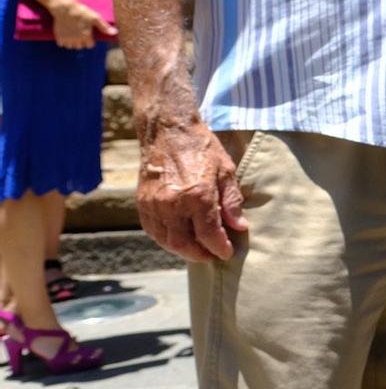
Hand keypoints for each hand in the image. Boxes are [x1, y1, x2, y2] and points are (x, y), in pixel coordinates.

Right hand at [48, 0, 115, 49]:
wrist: (65, 9)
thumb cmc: (82, 12)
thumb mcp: (95, 18)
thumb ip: (104, 27)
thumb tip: (115, 33)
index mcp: (86, 36)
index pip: (90, 46)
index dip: (90, 41)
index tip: (89, 35)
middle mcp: (76, 40)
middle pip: (80, 47)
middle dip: (82, 42)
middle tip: (81, 33)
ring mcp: (66, 39)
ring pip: (71, 46)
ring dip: (73, 42)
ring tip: (74, 34)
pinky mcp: (58, 37)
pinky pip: (62, 44)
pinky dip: (64, 41)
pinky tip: (66, 34)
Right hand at [136, 120, 247, 261]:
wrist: (168, 132)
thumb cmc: (202, 148)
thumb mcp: (226, 170)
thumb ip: (232, 201)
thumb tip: (239, 227)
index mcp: (198, 195)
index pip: (209, 234)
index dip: (220, 247)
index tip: (227, 253)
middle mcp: (173, 204)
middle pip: (185, 244)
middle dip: (200, 255)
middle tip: (212, 256)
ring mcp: (155, 205)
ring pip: (167, 241)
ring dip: (182, 251)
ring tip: (198, 250)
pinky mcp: (142, 203)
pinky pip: (153, 231)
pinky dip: (166, 240)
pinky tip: (178, 239)